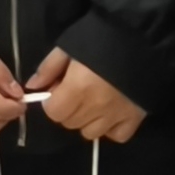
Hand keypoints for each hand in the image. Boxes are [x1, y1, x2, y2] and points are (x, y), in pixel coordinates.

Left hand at [31, 48, 146, 143]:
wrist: (142, 38)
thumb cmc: (100, 39)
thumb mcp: (68, 47)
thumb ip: (48, 68)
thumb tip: (33, 86)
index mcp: (77, 88)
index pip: (53, 112)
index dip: (52, 102)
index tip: (59, 89)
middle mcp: (96, 107)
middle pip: (70, 123)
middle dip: (68, 110)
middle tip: (77, 93)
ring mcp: (116, 116)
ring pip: (90, 133)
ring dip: (87, 120)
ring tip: (94, 102)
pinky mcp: (135, 118)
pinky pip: (116, 135)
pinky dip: (111, 128)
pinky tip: (111, 113)